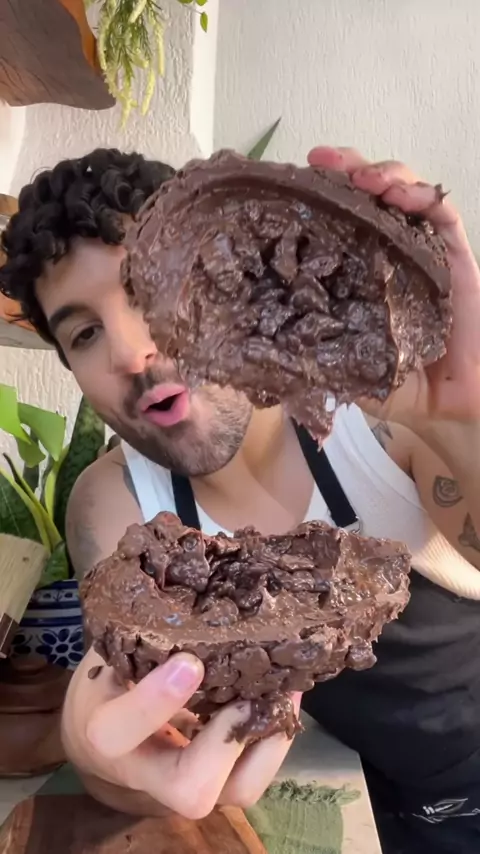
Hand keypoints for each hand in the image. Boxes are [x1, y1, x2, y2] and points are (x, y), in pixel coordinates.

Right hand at [62, 647, 297, 818]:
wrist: (105, 729)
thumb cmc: (112, 677)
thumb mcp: (113, 654)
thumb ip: (142, 634)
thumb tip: (192, 578)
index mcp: (106, 734)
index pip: (119, 732)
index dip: (155, 703)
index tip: (189, 662)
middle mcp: (148, 774)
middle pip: (191, 792)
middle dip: (226, 742)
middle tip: (246, 694)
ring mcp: (190, 783)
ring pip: (238, 790)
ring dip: (267, 738)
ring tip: (283, 687)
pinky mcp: (220, 779)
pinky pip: (256, 772)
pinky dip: (277, 732)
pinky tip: (287, 689)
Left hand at [307, 146, 479, 427]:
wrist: (447, 404)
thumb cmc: (395, 386)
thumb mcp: (340, 370)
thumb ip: (308, 358)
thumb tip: (262, 352)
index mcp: (356, 271)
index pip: (335, 219)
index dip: (315, 197)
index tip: (289, 182)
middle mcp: (387, 252)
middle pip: (367, 193)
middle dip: (344, 169)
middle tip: (319, 160)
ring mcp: (421, 249)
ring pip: (402, 192)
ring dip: (381, 174)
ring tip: (359, 176)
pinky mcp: (453, 254)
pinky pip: (441, 212)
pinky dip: (420, 195)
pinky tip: (398, 192)